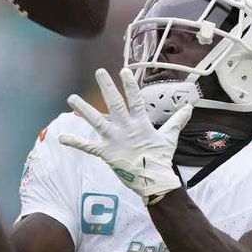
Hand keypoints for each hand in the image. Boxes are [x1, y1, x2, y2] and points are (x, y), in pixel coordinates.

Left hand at [58, 68, 192, 203]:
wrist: (152, 181)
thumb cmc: (161, 159)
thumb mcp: (169, 138)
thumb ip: (176, 121)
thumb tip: (190, 107)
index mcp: (140, 123)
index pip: (135, 99)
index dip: (130, 85)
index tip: (124, 71)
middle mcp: (125, 128)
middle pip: (115, 104)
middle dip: (107, 87)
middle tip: (99, 72)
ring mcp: (114, 140)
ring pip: (96, 121)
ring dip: (83, 109)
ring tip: (71, 98)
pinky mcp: (105, 153)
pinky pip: (88, 147)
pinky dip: (75, 142)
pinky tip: (61, 137)